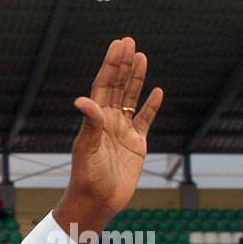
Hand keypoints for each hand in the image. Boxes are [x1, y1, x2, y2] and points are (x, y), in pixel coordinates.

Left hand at [54, 37, 162, 240]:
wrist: (98, 202)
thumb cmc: (87, 178)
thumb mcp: (87, 149)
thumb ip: (90, 123)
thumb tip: (83, 98)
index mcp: (95, 120)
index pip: (103, 85)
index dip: (111, 64)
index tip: (118, 44)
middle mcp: (108, 122)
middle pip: (117, 87)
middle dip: (123, 65)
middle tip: (129, 41)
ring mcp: (123, 132)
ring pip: (131, 99)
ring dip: (137, 79)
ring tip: (142, 56)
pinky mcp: (137, 145)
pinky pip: (145, 120)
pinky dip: (151, 106)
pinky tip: (158, 91)